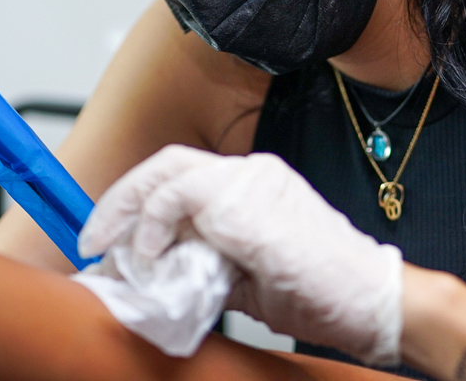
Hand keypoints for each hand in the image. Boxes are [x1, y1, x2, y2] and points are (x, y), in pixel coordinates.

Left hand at [79, 145, 403, 366]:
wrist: (373, 300)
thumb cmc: (325, 291)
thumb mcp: (250, 278)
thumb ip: (207, 265)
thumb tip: (157, 276)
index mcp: (257, 185)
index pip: (183, 176)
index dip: (139, 202)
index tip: (110, 237)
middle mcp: (253, 174)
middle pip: (168, 164)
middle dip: (121, 200)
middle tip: (92, 239)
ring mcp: (251, 184)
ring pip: (169, 173)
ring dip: (130, 212)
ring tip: (118, 254)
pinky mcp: (246, 207)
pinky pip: (179, 199)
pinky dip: (152, 224)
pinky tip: (149, 256)